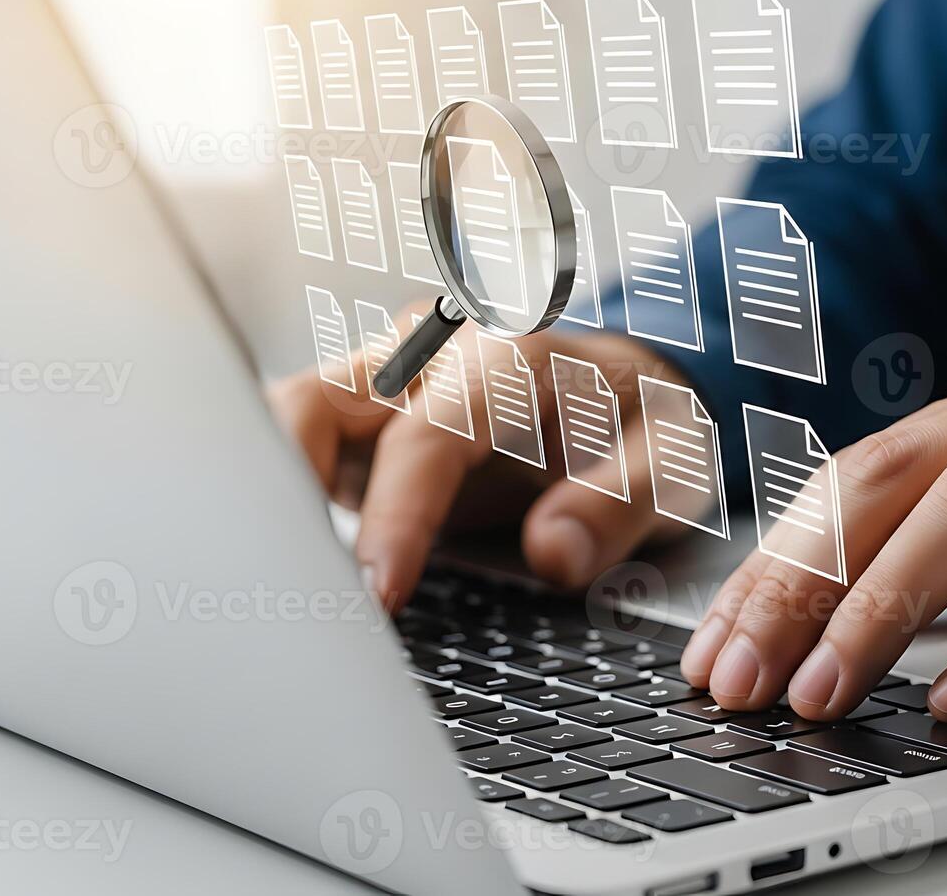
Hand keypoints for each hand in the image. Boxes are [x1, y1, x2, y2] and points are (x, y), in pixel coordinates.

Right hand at [268, 301, 684, 610]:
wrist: (633, 392)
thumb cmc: (645, 422)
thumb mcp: (673, 461)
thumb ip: (621, 502)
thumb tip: (553, 552)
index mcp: (508, 357)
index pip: (426, 436)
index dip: (395, 517)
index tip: (381, 593)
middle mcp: (432, 353)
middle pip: (314, 400)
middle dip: (286, 492)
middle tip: (297, 593)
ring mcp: (388, 379)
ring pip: (289, 415)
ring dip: (273, 494)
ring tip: (284, 586)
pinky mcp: (365, 419)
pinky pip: (301, 445)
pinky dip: (285, 500)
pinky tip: (295, 567)